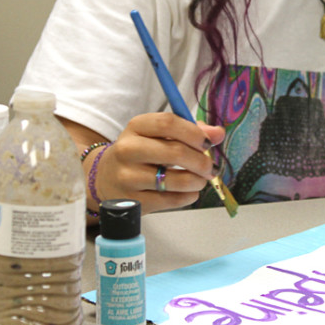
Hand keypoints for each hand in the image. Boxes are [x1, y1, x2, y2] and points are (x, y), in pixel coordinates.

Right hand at [87, 113, 224, 214]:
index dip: (194, 133)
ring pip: (175, 180)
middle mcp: (127, 150)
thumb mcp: (160, 136)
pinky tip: (190, 192)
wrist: (107, 179)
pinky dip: (187, 197)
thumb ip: (191, 131)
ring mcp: (127, 177)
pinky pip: (170, 200)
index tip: (208, 144)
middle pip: (175, 152)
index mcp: (136, 127)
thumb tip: (218, 133)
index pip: (168, 123)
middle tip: (211, 167)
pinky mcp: (132, 201)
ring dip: (197, 181)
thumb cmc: (142, 152)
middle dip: (201, 161)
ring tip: (201, 180)